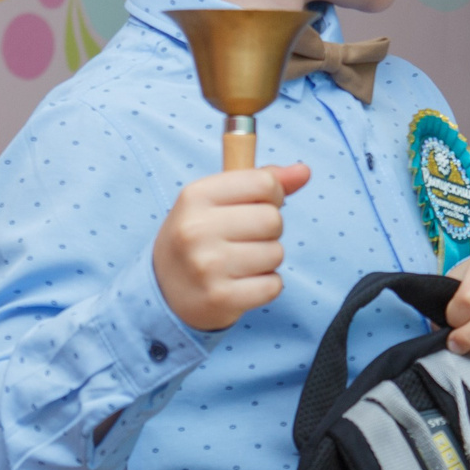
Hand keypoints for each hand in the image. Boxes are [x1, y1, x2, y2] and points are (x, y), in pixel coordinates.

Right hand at [153, 164, 312, 331]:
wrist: (165, 292)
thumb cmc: (200, 237)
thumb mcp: (218, 200)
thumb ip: (262, 181)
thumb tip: (304, 171)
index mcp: (194, 196)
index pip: (263, 183)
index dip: (271, 195)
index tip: (255, 206)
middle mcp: (195, 229)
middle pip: (273, 219)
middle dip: (269, 231)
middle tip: (244, 239)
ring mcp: (206, 266)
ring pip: (276, 253)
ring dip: (267, 260)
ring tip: (239, 263)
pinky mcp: (220, 298)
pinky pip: (274, 285)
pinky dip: (265, 285)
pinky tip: (241, 284)